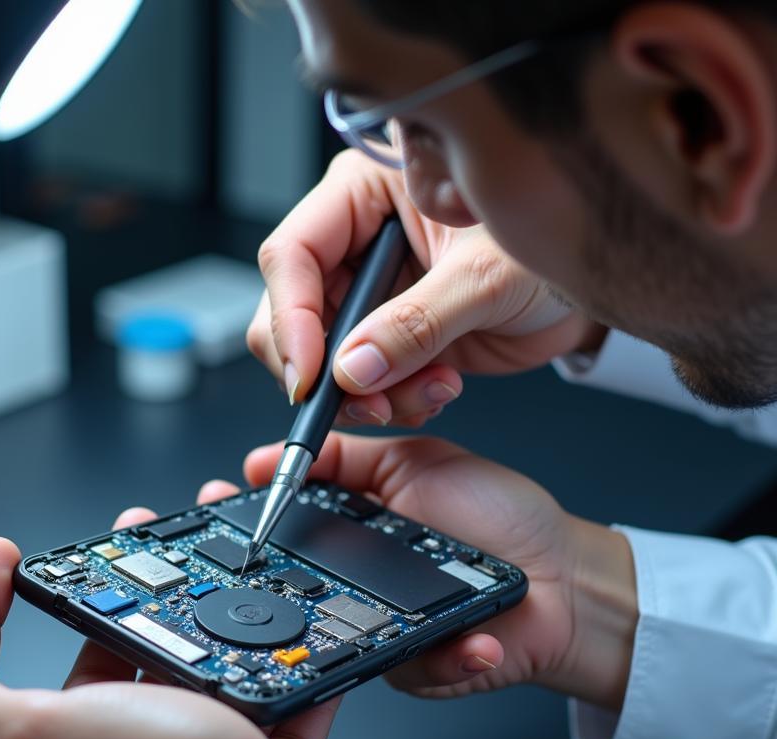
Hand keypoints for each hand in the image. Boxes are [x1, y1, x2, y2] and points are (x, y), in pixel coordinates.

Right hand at [243, 433, 636, 708]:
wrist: (567, 576)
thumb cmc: (502, 518)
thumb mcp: (419, 462)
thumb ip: (349, 457)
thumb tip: (270, 458)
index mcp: (354, 535)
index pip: (285, 532)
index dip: (245, 526)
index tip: (215, 507)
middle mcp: (360, 585)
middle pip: (294, 594)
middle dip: (261, 587)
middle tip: (248, 569)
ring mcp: (384, 630)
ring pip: (342, 641)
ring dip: (347, 627)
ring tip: (386, 600)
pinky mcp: (423, 668)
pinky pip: (416, 672)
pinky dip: (447, 659)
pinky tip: (475, 640)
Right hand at [248, 150, 605, 426]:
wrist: (589, 286)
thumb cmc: (551, 242)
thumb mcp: (485, 278)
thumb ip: (417, 324)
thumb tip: (353, 369)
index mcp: (365, 194)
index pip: (292, 255)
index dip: (291, 318)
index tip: (309, 374)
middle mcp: (358, 243)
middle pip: (295, 314)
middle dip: (327, 370)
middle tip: (367, 402)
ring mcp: (373, 293)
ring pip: (326, 358)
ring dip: (367, 394)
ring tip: (427, 393)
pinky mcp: (392, 336)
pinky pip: (363, 382)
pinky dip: (391, 401)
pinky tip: (436, 391)